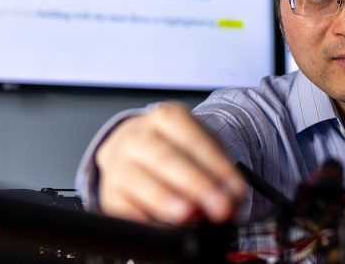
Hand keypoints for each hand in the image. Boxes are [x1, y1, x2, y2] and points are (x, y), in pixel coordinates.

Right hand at [95, 101, 246, 224]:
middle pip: (165, 158)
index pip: (192, 139)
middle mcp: (137, 136)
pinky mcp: (109, 191)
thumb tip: (233, 200)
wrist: (137, 147)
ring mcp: (118, 163)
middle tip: (219, 207)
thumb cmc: (176, 148)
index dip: (216, 166)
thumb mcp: (202, 149)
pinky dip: (138, 217)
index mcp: (165, 117)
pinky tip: (156, 226)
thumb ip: (218, 173)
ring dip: (164, 199)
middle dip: (195, 184)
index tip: (236, 190)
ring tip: (187, 215)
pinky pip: (120, 205)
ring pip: (138, 180)